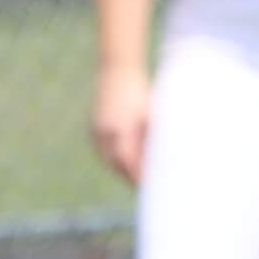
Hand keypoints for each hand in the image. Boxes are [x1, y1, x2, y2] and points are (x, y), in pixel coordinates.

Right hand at [90, 66, 150, 186]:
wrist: (118, 71)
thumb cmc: (141, 91)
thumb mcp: (151, 113)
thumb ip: (153, 136)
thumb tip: (164, 156)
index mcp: (121, 131)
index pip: (130, 163)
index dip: (140, 176)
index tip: (152, 185)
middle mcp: (105, 134)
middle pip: (118, 165)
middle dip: (132, 177)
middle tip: (148, 187)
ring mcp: (96, 131)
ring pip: (108, 160)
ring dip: (122, 169)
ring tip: (138, 178)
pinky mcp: (93, 128)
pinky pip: (103, 151)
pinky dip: (114, 159)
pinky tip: (127, 162)